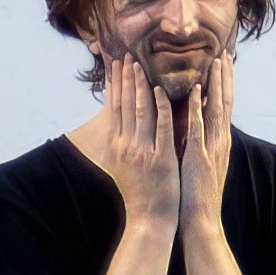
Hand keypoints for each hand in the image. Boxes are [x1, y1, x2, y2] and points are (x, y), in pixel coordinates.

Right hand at [77, 47, 175, 224]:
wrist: (149, 219)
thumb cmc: (139, 192)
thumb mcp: (122, 164)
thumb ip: (122, 142)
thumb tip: (118, 123)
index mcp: (117, 145)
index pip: (114, 107)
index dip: (115, 84)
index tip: (116, 63)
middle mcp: (126, 145)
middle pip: (124, 104)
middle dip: (125, 78)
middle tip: (126, 55)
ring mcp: (142, 151)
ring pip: (140, 111)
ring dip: (140, 85)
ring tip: (140, 64)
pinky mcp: (160, 158)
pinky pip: (161, 126)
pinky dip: (161, 106)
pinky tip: (161, 89)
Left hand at [168, 40, 237, 225]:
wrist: (200, 222)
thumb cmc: (194, 195)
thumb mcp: (199, 164)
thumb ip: (198, 143)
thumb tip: (191, 124)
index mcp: (218, 143)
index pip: (222, 107)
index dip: (223, 85)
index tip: (222, 63)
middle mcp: (219, 142)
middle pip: (224, 103)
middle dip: (225, 78)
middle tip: (225, 54)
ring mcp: (212, 149)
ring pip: (216, 110)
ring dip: (216, 85)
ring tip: (216, 62)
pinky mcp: (200, 158)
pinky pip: (199, 128)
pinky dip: (198, 108)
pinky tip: (197, 91)